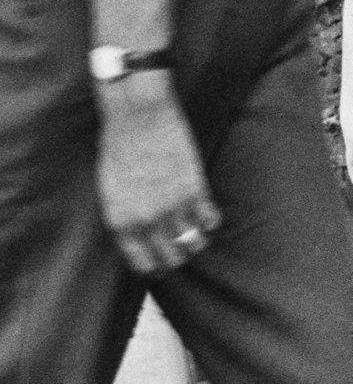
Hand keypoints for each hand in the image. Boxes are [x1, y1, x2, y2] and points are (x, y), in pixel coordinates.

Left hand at [96, 73, 220, 275]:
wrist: (137, 116)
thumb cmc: (117, 146)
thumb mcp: (111, 188)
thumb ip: (126, 215)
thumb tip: (141, 235)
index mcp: (122, 220)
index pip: (142, 263)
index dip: (153, 267)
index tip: (159, 265)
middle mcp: (148, 219)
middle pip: (172, 258)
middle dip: (176, 256)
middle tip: (178, 248)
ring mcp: (174, 206)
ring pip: (194, 243)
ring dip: (195, 241)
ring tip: (194, 232)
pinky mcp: (196, 190)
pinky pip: (210, 220)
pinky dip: (210, 221)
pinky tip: (206, 213)